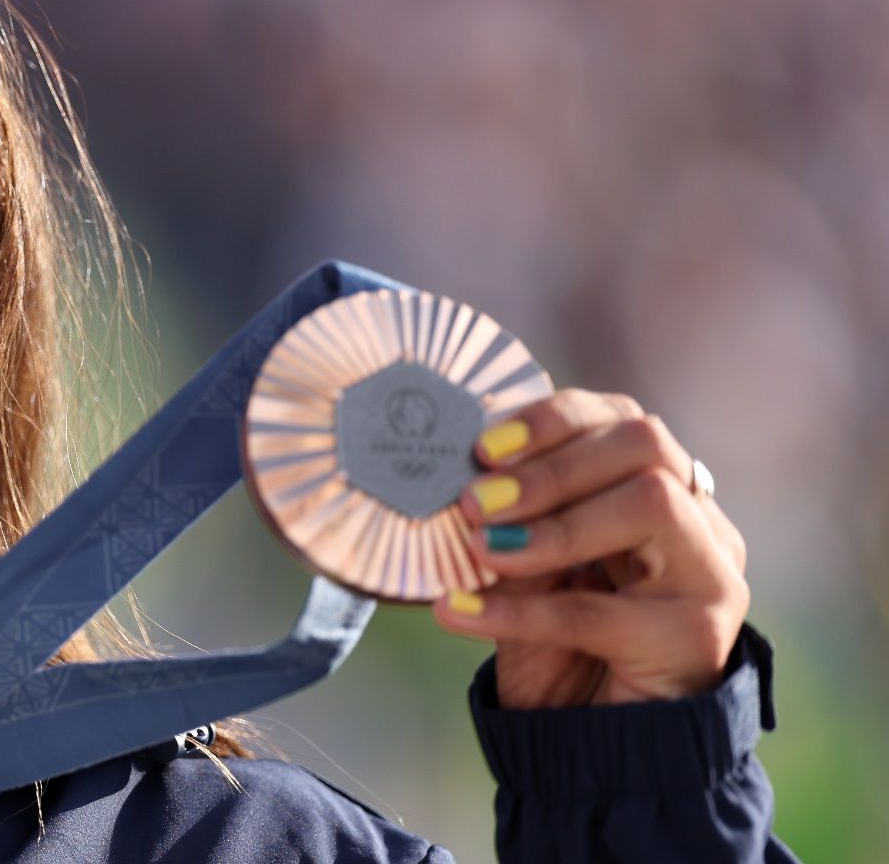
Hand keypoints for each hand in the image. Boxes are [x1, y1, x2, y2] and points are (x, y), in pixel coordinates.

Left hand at [431, 389, 749, 708]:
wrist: (602, 749)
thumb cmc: (562, 649)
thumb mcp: (526, 574)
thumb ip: (509, 525)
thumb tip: (458, 486)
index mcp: (661, 490)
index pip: (621, 421)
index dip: (553, 421)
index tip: (483, 446)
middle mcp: (699, 523)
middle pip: (646, 446)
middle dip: (552, 465)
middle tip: (476, 501)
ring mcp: (711, 576)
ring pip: (651, 505)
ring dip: (553, 524)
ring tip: (481, 549)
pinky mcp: (701, 638)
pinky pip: (603, 612)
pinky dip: (520, 610)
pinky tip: (459, 612)